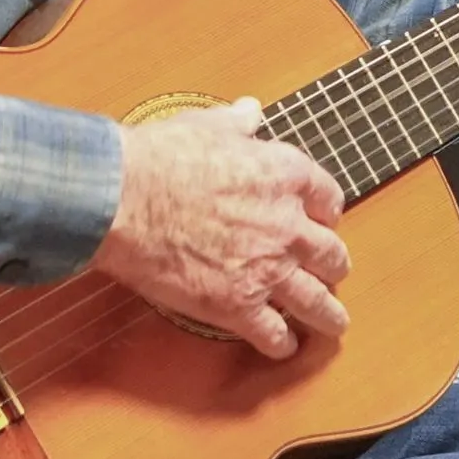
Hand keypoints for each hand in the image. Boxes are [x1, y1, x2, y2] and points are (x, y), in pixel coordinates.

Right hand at [95, 98, 351, 359]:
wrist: (123, 199)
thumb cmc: (160, 159)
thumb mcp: (208, 125)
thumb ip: (237, 124)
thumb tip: (249, 111)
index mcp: (287, 176)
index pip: (328, 198)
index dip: (326, 213)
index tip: (322, 221)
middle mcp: (288, 226)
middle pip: (331, 254)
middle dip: (333, 266)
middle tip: (331, 273)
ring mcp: (268, 269)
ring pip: (317, 301)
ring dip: (329, 315)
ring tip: (335, 323)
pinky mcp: (238, 305)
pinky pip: (274, 333)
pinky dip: (281, 343)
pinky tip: (282, 346)